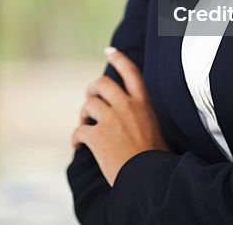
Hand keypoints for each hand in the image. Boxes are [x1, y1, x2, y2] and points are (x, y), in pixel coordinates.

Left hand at [71, 46, 170, 186]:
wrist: (151, 180)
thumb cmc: (157, 162)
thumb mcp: (156, 130)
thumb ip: (142, 119)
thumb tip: (130, 121)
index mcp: (144, 105)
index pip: (131, 73)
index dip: (119, 59)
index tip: (110, 51)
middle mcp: (127, 107)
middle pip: (102, 84)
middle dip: (92, 90)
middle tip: (89, 100)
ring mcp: (111, 120)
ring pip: (88, 105)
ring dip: (84, 116)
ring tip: (85, 128)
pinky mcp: (97, 136)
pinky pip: (79, 131)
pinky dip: (76, 139)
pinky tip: (78, 147)